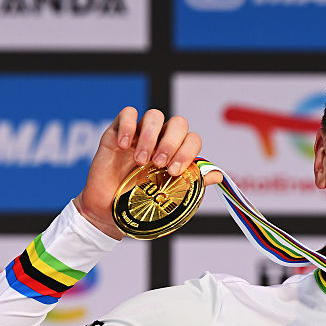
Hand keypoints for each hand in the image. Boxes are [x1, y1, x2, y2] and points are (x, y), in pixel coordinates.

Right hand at [73, 107, 221, 238]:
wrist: (108, 212)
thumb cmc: (139, 204)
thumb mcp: (168, 198)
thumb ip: (192, 183)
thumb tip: (217, 175)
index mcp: (176, 154)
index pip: (192, 139)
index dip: (187, 151)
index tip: (174, 171)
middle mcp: (160, 141)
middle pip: (178, 123)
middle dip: (172, 143)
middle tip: (160, 164)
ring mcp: (139, 135)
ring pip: (155, 116)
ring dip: (150, 137)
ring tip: (141, 161)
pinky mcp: (117, 132)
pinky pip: (127, 113)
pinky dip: (127, 126)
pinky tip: (124, 146)